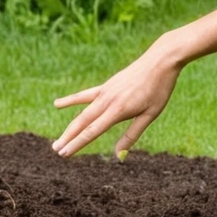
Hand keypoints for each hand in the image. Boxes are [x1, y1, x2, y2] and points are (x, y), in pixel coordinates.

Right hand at [52, 36, 184, 156]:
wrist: (160, 60)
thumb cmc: (159, 88)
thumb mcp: (150, 114)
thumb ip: (132, 135)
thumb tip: (119, 155)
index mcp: (118, 110)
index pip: (92, 131)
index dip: (77, 143)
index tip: (65, 153)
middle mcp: (107, 101)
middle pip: (82, 123)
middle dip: (68, 138)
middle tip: (56, 151)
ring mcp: (104, 93)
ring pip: (81, 113)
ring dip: (69, 128)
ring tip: (57, 140)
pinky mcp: (105, 86)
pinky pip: (84, 95)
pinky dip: (70, 101)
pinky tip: (57, 104)